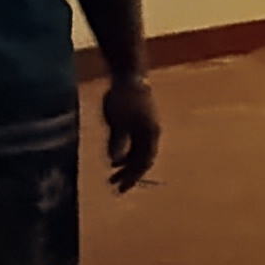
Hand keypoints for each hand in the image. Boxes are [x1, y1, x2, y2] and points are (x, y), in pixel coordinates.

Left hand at [103, 73, 161, 190]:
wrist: (129, 75)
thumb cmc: (123, 98)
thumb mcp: (117, 122)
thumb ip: (117, 142)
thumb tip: (115, 162)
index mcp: (149, 134)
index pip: (143, 162)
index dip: (132, 177)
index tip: (120, 189)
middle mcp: (152, 133)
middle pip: (143, 160)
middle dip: (130, 174)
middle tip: (116, 187)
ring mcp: (147, 128)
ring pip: (139, 152)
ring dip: (128, 165)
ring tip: (113, 175)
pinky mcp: (141, 122)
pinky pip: (136, 144)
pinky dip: (127, 154)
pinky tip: (115, 158)